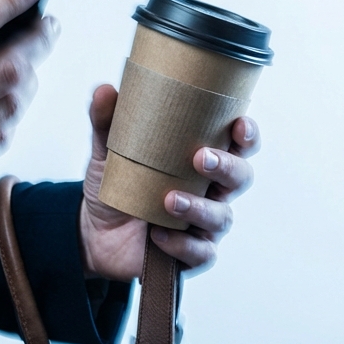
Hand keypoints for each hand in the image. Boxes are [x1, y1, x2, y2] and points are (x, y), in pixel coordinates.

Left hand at [78, 84, 259, 280]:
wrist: (95, 232)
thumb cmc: (119, 185)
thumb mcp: (108, 151)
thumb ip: (108, 121)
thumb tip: (105, 90)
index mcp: (203, 158)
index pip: (239, 144)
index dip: (247, 135)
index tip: (239, 125)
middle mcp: (212, 190)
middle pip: (241, 177)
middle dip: (228, 167)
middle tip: (200, 158)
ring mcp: (205, 224)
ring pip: (221, 217)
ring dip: (199, 207)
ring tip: (169, 200)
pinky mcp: (192, 253)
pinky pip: (200, 253)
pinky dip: (182, 244)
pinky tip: (158, 235)